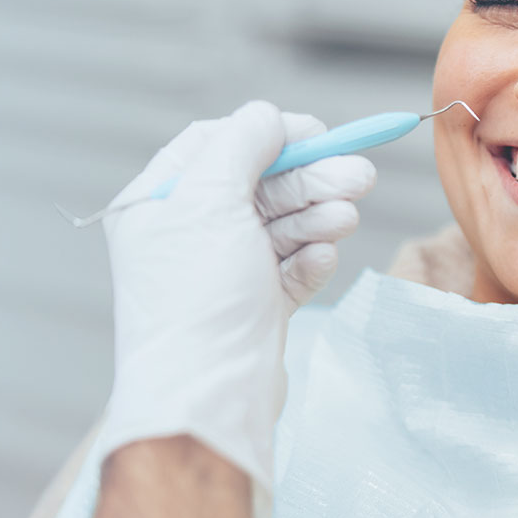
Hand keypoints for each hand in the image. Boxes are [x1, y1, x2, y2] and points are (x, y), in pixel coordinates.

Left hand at [97, 100, 375, 517]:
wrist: (207, 399)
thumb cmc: (198, 298)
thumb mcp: (211, 200)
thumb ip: (241, 145)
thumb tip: (267, 118)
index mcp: (156, 205)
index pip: (214, 144)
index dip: (268, 133)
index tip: (317, 133)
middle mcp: (185, 236)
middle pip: (257, 185)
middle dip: (308, 178)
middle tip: (361, 176)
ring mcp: (221, 275)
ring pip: (279, 227)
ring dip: (316, 215)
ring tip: (347, 215)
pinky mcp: (252, 310)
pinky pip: (288, 270)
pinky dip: (308, 260)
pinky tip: (322, 257)